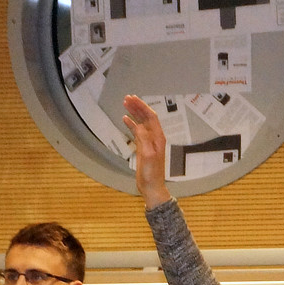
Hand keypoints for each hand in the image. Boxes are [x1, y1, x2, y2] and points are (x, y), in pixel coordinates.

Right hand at [122, 94, 171, 208]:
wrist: (151, 186)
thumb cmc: (151, 173)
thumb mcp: (147, 155)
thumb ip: (144, 139)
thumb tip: (138, 125)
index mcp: (158, 137)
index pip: (151, 117)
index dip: (142, 107)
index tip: (133, 99)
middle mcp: (154, 137)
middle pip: (146, 117)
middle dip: (137, 106)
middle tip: (127, 98)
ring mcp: (148, 142)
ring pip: (141, 123)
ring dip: (134, 113)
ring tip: (125, 104)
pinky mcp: (142, 147)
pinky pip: (137, 131)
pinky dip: (131, 124)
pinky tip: (125, 119)